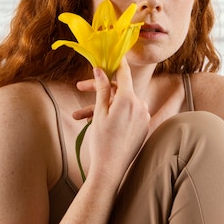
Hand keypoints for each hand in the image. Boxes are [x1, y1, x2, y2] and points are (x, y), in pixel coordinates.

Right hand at [74, 58, 149, 183]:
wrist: (110, 169)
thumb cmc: (102, 141)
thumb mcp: (99, 112)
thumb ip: (102, 89)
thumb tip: (100, 70)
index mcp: (129, 100)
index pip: (124, 73)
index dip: (116, 62)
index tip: (112, 54)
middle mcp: (141, 106)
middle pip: (120, 89)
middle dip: (100, 89)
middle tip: (79, 88)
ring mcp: (144, 117)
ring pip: (122, 103)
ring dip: (104, 105)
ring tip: (80, 115)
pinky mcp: (144, 127)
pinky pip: (128, 114)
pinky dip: (115, 114)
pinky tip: (97, 122)